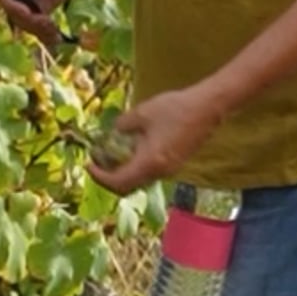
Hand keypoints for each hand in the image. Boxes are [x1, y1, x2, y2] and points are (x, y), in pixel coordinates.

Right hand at [0, 0, 93, 46]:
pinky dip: (46, 35)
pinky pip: (39, 25)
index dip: (12, 6)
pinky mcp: (45, 7)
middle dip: (28, 22)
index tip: (29, 13)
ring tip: (56, 35)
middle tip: (49, 24)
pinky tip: (58, 39)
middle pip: (14, 13)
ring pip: (26, 23)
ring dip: (38, 32)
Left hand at [87, 85, 226, 195]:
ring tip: (111, 156)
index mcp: (149, 162)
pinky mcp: (175, 164)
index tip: (89, 164)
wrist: (207, 107)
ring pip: (139, 182)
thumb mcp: (142, 113)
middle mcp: (160, 172)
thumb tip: (111, 133)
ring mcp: (170, 170)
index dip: (100, 177)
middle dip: (109, 178)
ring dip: (122, 174)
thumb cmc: (175, 108)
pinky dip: (135, 168)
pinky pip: (149, 174)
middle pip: (128, 188)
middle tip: (97, 164)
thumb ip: (122, 126)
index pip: (118, 182)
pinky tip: (131, 150)